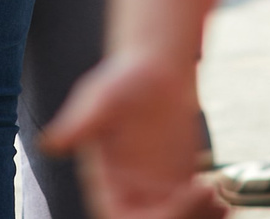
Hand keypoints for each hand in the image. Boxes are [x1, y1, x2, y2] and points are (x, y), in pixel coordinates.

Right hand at [43, 53, 223, 218]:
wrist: (156, 66)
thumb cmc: (123, 76)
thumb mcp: (100, 98)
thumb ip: (78, 124)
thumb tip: (48, 144)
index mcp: (105, 181)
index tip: (179, 195)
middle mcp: (129, 192)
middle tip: (206, 194)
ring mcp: (155, 191)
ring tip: (217, 195)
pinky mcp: (179, 184)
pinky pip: (193, 213)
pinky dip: (209, 212)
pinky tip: (221, 192)